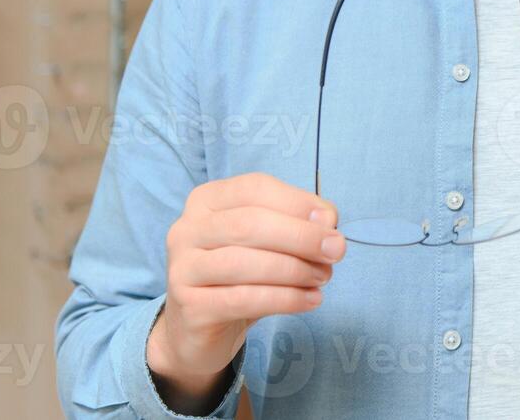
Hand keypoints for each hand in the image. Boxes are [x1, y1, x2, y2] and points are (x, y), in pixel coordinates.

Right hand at [148, 173, 344, 406]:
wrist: (199, 329)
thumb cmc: (240, 275)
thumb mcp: (268, 242)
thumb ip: (295, 223)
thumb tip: (327, 219)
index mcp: (207, 200)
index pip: (255, 189)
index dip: (297, 202)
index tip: (332, 221)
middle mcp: (186, 229)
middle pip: (250, 224)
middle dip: (301, 236)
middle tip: (337, 251)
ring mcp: (182, 269)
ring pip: (245, 263)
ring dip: (295, 270)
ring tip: (323, 278)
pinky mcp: (189, 308)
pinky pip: (243, 299)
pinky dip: (285, 299)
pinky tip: (310, 300)